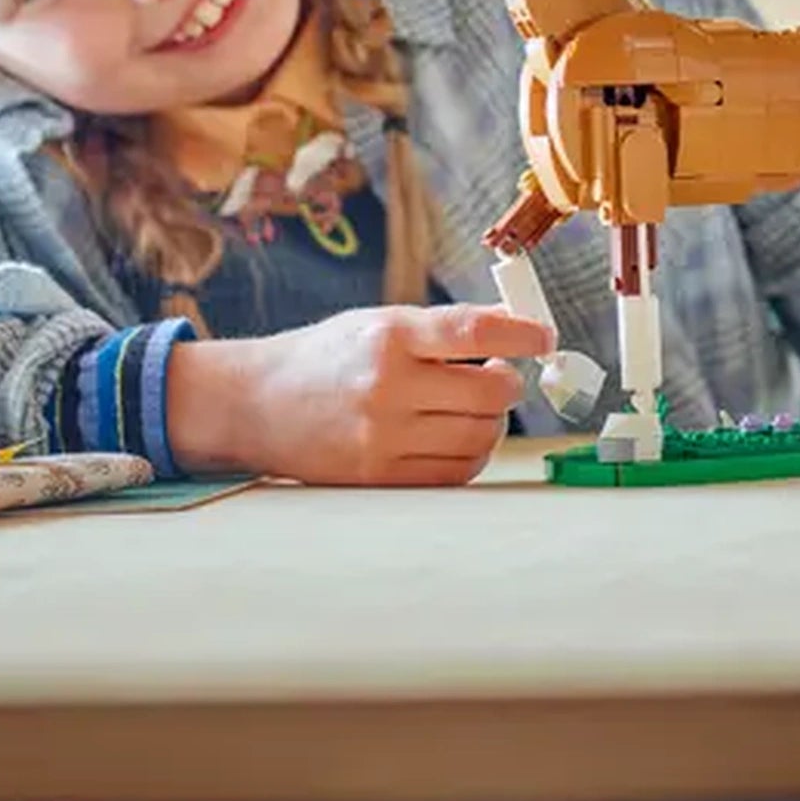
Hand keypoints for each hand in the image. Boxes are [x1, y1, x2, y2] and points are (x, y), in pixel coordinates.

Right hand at [167, 303, 557, 485]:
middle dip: (508, 385)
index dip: (522, 334)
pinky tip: (457, 437)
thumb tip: (518, 328)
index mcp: (388, 334)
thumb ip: (443, 328)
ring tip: (474, 407)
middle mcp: (386, 385)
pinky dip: (471, 456)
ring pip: (480, 437)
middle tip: (500, 376)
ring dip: (492, 422)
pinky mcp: (379, 477)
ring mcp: (383, 437)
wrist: (256, 403)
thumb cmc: (325, 357)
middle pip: (489, 393)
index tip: (544, 338)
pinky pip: (455, 473)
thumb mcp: (377, 322)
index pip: (474, 331)